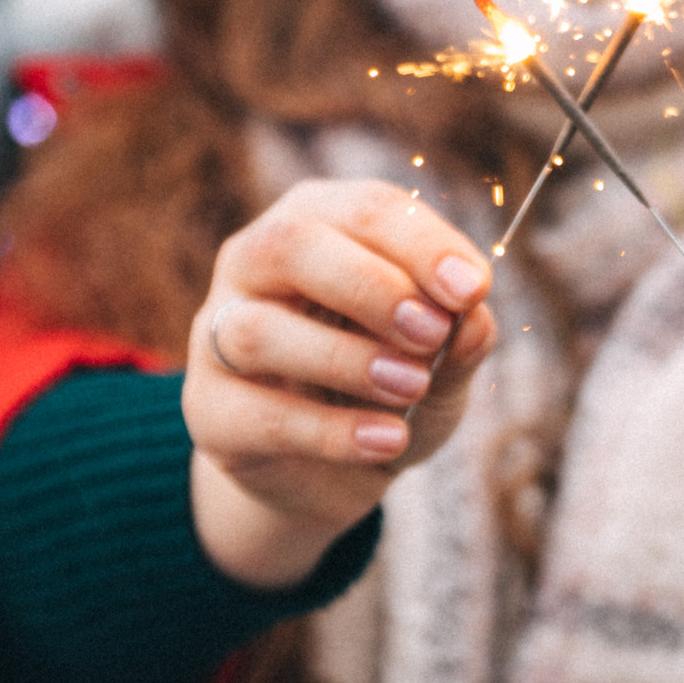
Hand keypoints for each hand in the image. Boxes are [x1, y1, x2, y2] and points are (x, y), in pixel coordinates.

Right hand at [184, 179, 493, 591]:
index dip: (421, 243)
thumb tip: (473, 317)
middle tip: (431, 331)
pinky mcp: (210, 410)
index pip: (365, 208)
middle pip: (291, 245)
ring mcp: (218, 334)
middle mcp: (255, 263)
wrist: (333, 474)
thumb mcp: (440, 361)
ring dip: (346, 359)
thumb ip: (460, 336)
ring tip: (412, 386)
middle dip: (370, 286)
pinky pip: (260, 413)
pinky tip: (387, 441)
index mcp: (321, 224)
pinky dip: (331, 430)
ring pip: (259, 330)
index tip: (472, 289)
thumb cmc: (390, 390)